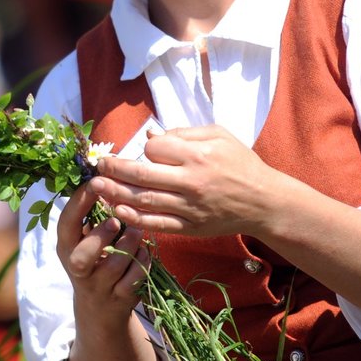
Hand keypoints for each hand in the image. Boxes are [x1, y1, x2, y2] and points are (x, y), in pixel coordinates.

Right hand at [56, 182, 149, 327]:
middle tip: (116, 221)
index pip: (66, 224)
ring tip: (138, 232)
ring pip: (115, 265)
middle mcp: (77, 269)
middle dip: (101, 236)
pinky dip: (143, 262)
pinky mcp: (119, 299)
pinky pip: (135, 279)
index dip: (80, 202)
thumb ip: (91, 213)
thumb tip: (105, 173)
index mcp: (66, 247)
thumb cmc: (95, 260)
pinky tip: (144, 253)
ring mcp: (98, 287)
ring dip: (130, 245)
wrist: (99, 309)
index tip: (97, 182)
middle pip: (82, 256)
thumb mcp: (85, 238)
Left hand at [91, 125, 281, 236]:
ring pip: (144, 200)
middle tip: (97, 165)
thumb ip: (184, 132)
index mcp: (198, 155)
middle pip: (142, 174)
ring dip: (115, 192)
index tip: (144, 150)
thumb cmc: (241, 164)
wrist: (264, 202)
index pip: (156, 149)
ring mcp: (189, 207)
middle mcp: (191, 182)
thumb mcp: (220, 136)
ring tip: (96, 186)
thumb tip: (151, 136)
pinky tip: (117, 209)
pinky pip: (156, 223)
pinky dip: (134, 218)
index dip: (146, 148)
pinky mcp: (190, 227)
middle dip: (114, 168)